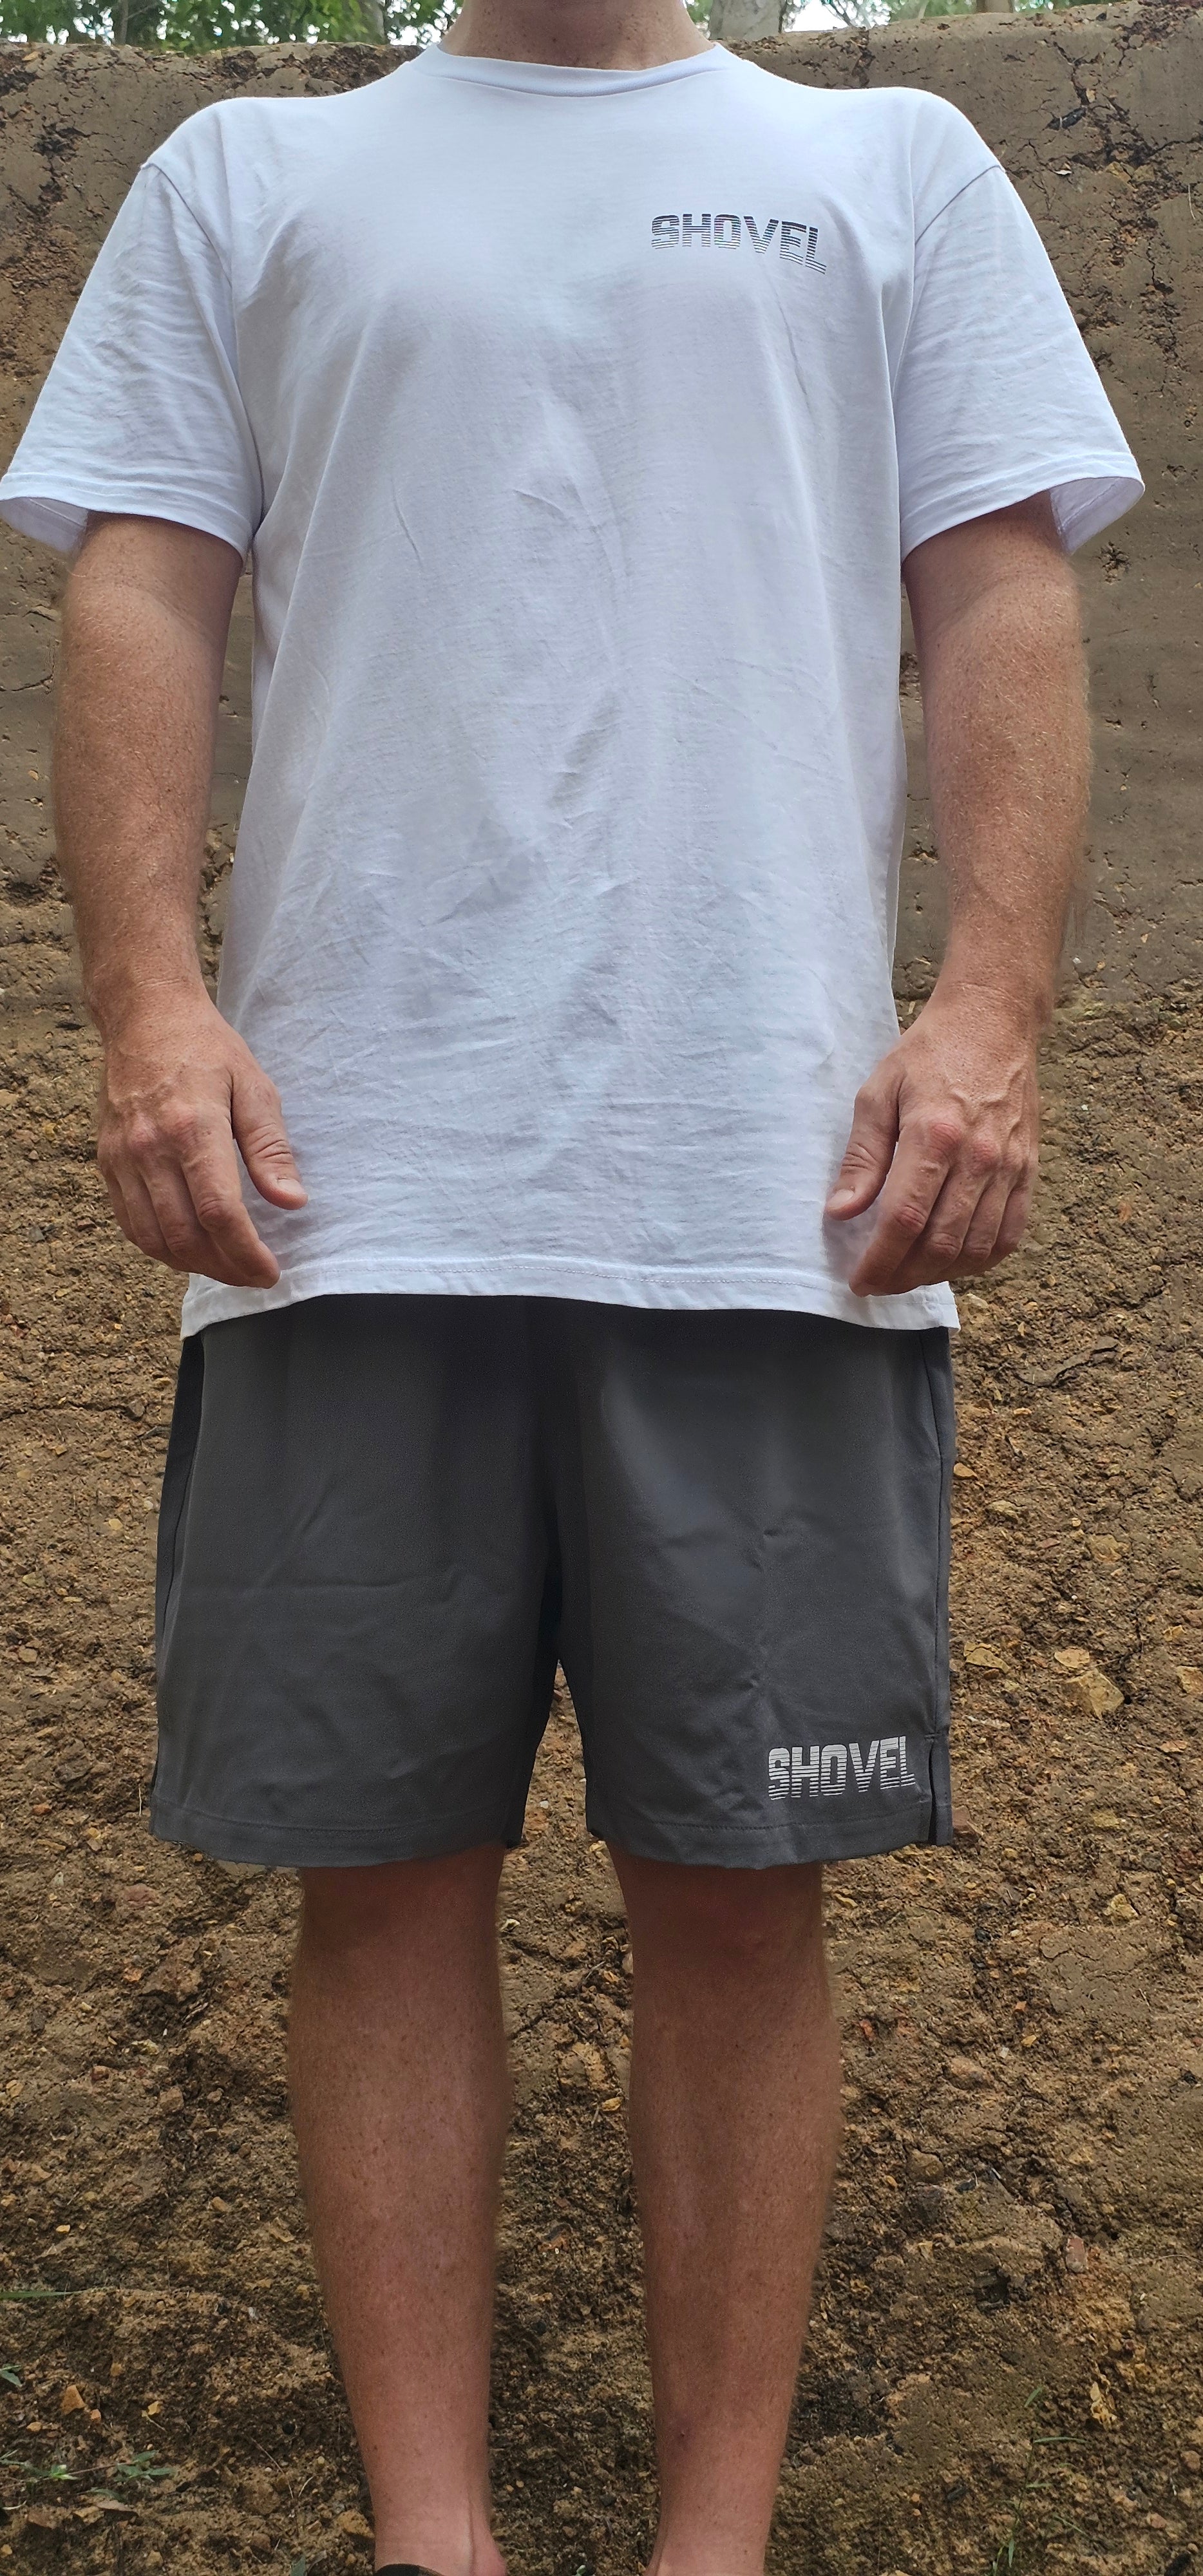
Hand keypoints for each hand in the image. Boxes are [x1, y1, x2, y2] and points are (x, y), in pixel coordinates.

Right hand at [97, 987, 306, 1287]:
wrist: (144, 1018)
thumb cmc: (207, 1050)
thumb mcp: (255, 1088)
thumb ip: (271, 1149)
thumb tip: (292, 1201)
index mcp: (193, 1128)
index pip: (220, 1213)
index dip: (246, 1254)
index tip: (270, 1271)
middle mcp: (150, 1148)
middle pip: (185, 1236)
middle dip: (224, 1268)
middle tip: (252, 1275)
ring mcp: (122, 1158)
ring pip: (153, 1239)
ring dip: (192, 1265)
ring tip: (225, 1267)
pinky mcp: (106, 1161)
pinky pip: (129, 1223)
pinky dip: (159, 1247)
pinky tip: (188, 1249)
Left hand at [825, 984, 1038, 1297]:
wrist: (994, 1023)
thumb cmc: (929, 1054)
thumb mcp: (878, 1092)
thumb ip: (862, 1157)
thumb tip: (842, 1212)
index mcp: (934, 1134)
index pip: (904, 1219)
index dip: (879, 1260)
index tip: (859, 1281)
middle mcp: (978, 1156)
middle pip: (940, 1243)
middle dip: (903, 1276)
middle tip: (879, 1283)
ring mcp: (1009, 1167)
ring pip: (975, 1248)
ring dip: (938, 1274)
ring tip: (909, 1275)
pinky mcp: (1029, 1170)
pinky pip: (1009, 1235)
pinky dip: (980, 1260)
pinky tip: (953, 1262)